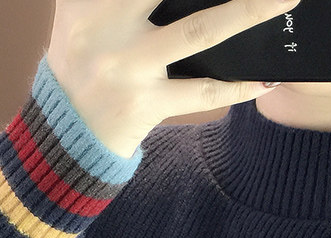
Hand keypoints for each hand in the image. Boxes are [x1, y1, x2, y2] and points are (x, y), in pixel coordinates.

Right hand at [47, 0, 299, 157]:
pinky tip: (264, 78)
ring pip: (199, 31)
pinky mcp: (147, 105)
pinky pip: (202, 92)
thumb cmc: (80, 61)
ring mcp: (129, 69)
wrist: (66, 131)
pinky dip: (237, 86)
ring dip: (249, 12)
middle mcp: (106, 27)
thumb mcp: (79, 10)